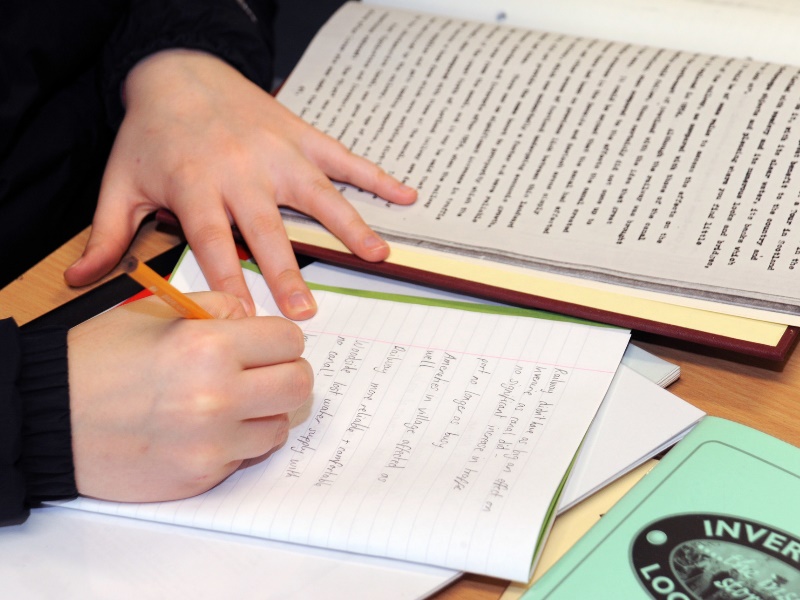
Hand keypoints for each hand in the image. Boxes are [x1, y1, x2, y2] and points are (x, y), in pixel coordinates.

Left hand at [64, 49, 416, 318]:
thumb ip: (107, 234)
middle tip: (306, 311)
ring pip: (318, 194)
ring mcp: (278, 152)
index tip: (246, 317)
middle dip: (287, 271)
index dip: (228, 279)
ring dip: (350, 226)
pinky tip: (405, 197)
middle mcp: (241, 170)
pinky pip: (345, 158)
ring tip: (378, 256)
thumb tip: (80, 281)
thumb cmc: (152, 134)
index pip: (213, 241)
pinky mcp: (302, 137)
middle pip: (267, 227)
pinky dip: (377, 177)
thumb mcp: (121, 183)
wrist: (179, 71)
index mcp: (196, 185)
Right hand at [67, 292, 311, 501]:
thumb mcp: (157, 314)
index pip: (290, 340)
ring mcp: (211, 444)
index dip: (279, 339)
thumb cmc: (98, 359)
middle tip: (262, 372)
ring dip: (263, 412)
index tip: (266, 344)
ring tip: (230, 402)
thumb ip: (217, 309)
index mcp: (208, 346)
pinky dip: (237, 442)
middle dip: (285, 373)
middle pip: (298, 385)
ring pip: (279, 426)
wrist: (47, 417)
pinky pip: (246, 456)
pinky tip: (206, 429)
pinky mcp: (200, 477)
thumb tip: (258, 320)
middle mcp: (217, 397)